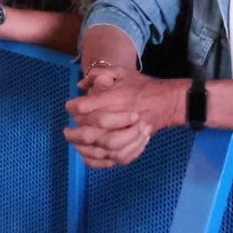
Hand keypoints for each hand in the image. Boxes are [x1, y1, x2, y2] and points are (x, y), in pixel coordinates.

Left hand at [63, 71, 182, 168]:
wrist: (166, 103)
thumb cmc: (141, 86)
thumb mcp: (121, 71)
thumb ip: (98, 74)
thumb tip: (80, 85)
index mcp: (117, 98)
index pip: (87, 106)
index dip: (74, 107)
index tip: (69, 106)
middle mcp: (121, 118)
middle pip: (91, 133)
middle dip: (74, 134)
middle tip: (66, 131)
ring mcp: (128, 136)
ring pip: (101, 148)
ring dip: (84, 148)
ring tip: (75, 144)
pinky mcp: (133, 147)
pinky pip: (112, 159)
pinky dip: (98, 161)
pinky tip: (88, 157)